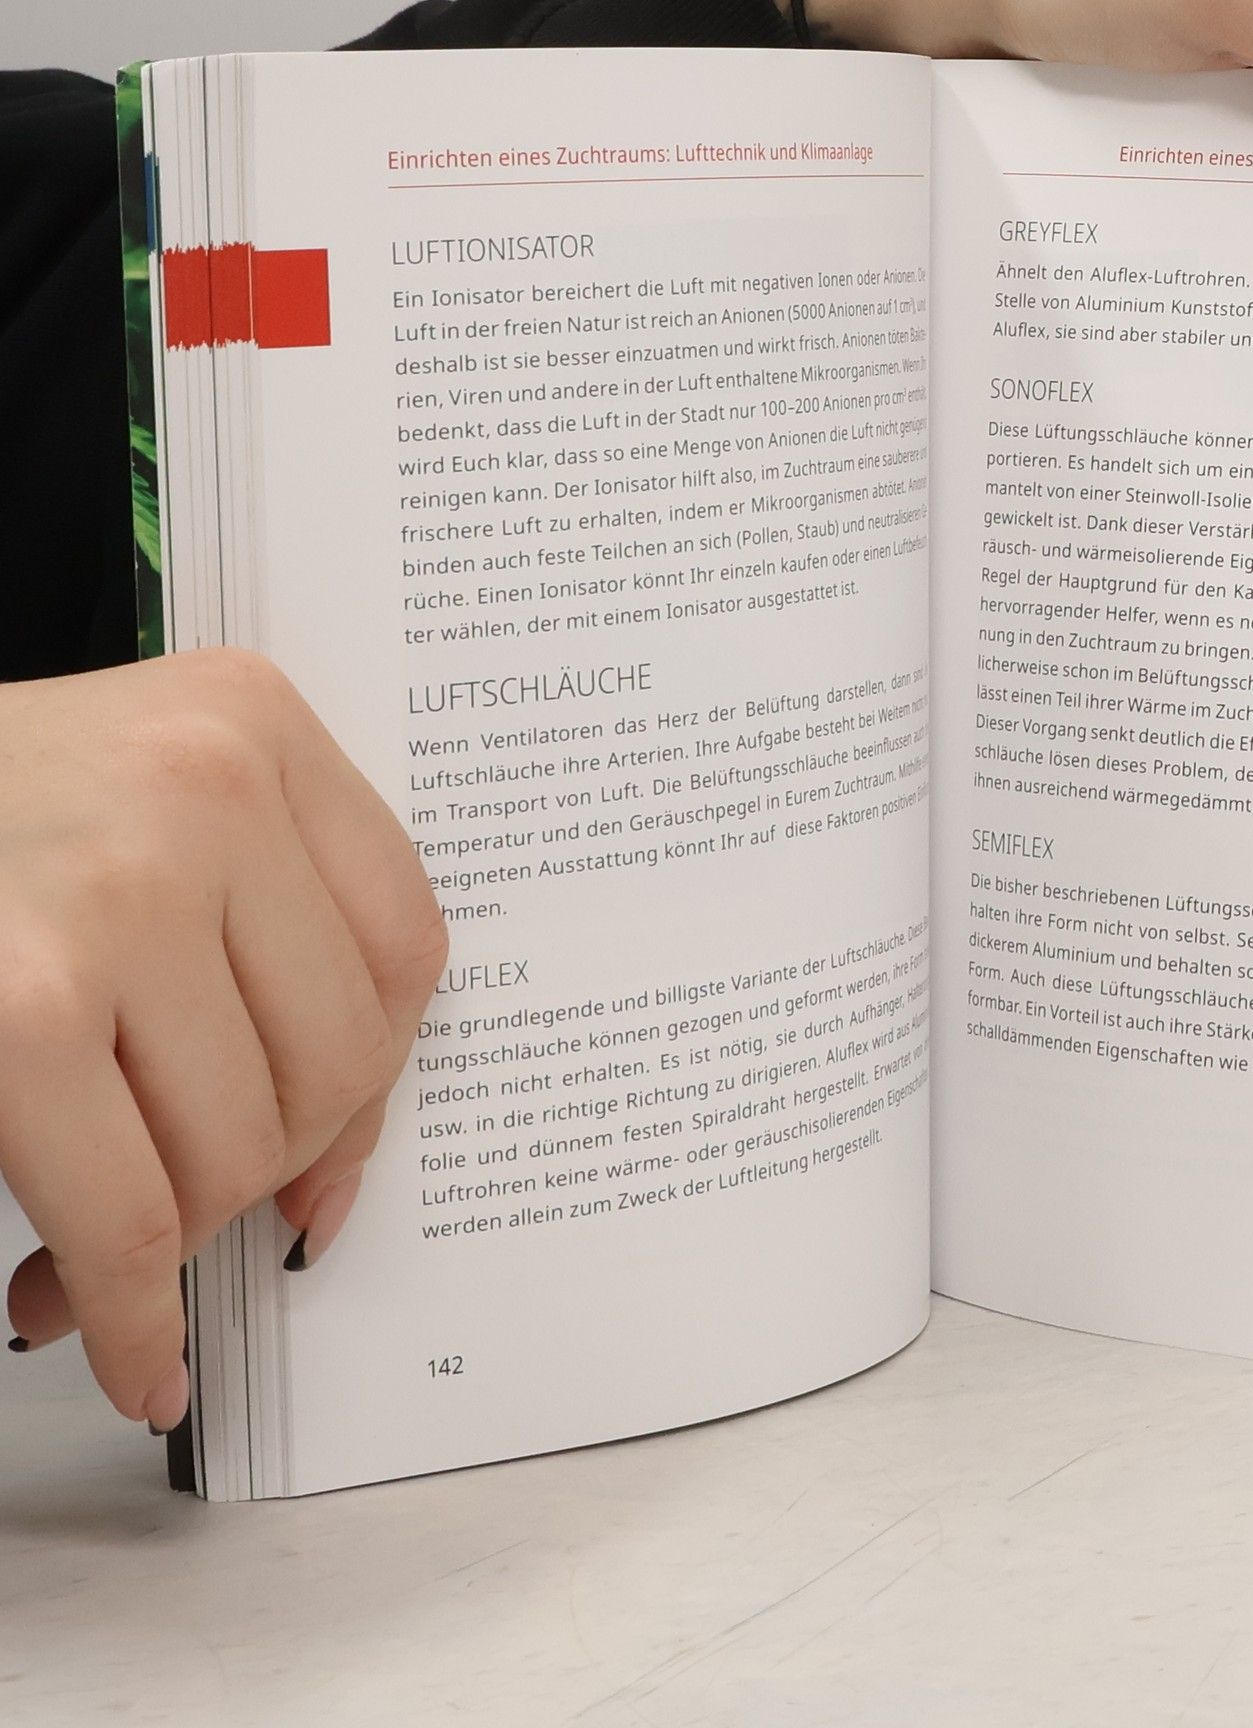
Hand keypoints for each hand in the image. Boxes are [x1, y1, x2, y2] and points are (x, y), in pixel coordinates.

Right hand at [0, 651, 445, 1427]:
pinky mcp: (29, 1005)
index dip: (373, 1079)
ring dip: (178, 1239)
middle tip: (189, 1203)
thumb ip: (254, 947)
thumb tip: (328, 1181)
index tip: (327, 1154)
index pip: (402, 945)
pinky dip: (133, 1313)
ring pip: (241, 1144)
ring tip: (106, 1253)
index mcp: (250, 724)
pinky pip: (132, 1212)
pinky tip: (119, 1340)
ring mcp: (121, 890)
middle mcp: (206, 785)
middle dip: (263, 1168)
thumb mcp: (134, 813)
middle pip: (337, 1055)